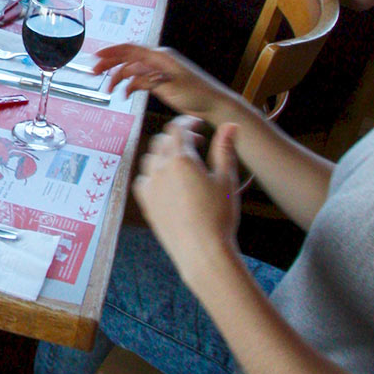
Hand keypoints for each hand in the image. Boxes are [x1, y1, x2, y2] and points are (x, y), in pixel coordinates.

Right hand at [93, 43, 235, 119]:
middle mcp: (157, 60)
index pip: (131, 50)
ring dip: (118, 77)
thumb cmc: (197, 94)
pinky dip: (130, 85)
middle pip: (128, 58)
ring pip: (132, 70)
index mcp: (160, 57)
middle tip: (93, 72)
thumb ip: (150, 79)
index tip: (96, 57)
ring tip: (108, 89)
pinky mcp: (160, 81)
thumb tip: (132, 75)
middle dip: (110, 64)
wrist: (213, 104)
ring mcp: (158, 70)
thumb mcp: (172, 85)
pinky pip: (139, 79)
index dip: (112, 52)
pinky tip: (124, 95)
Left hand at [133, 116, 240, 277]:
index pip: (177, 128)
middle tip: (196, 143)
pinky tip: (166, 181)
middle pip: (163, 141)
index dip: (187, 122)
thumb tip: (230, 126)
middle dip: (178, 137)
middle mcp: (160, 168)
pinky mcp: (145, 202)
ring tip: (182, 162)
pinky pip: (143, 179)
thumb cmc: (218, 216)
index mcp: (181, 159)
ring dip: (164, 153)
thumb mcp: (226, 180)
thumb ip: (225, 149)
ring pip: (150, 158)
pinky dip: (153, 173)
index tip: (197, 124)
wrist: (202, 251)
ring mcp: (149, 185)